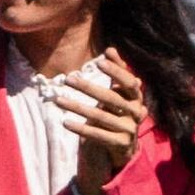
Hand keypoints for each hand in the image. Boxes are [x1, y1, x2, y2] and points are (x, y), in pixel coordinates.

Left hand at [46, 53, 145, 194]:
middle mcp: (136, 112)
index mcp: (136, 97)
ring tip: (58, 100)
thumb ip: (117, 71)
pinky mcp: (121, 143)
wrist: (126, 146)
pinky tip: (65, 122)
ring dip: (77, 107)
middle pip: (111, 98)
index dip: (117, 72)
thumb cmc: (119, 111)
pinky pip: (99, 135)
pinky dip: (81, 128)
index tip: (100, 61)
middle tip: (68, 78)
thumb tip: (110, 48)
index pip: (129, 82)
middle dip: (88, 87)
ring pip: (101, 116)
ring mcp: (130, 129)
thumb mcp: (119, 92)